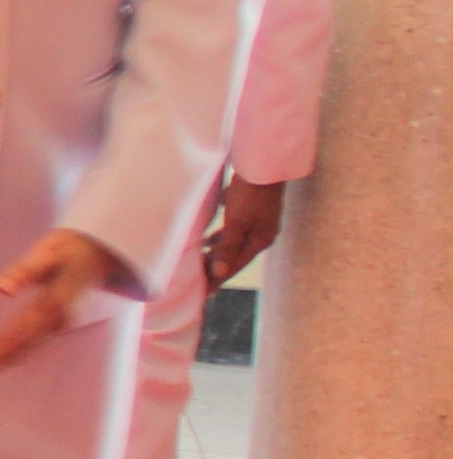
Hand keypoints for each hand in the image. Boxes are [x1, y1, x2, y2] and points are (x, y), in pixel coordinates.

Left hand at [0, 228, 117, 380]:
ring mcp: (54, 327)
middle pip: (15, 352)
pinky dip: (3, 356)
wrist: (97, 252)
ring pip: (20, 353)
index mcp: (51, 308)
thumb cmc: (69, 248)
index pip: (16, 337)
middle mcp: (53, 323)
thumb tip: (0, 288)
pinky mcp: (51, 325)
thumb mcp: (48, 252)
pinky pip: (24, 346)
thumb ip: (25, 271)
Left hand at [201, 171, 288, 294]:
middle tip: (196, 283)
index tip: (202, 294)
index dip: (218, 280)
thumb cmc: (249, 193)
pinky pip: (232, 231)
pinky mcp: (249, 211)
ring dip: (215, 254)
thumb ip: (227, 247)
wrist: (263, 164)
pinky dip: (218, 238)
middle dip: (215, 269)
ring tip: (198, 265)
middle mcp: (260, 234)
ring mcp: (256, 222)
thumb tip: (220, 273)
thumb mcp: (236, 222)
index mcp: (260, 240)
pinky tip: (206, 241)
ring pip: (232, 244)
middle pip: (234, 257)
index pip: (234, 266)